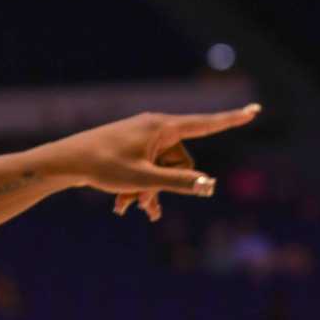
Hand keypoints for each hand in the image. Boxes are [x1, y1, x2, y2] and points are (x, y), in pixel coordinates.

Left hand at [39, 106, 259, 221]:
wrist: (64, 162)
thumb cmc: (102, 166)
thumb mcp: (143, 179)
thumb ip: (178, 183)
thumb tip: (209, 185)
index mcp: (163, 127)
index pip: (206, 123)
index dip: (232, 119)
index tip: (256, 110)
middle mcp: (155, 128)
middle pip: (181, 161)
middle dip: (168, 186)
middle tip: (146, 208)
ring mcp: (141, 137)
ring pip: (162, 169)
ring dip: (150, 191)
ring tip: (128, 209)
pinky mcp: (130, 147)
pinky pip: (147, 169)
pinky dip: (139, 187)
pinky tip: (122, 207)